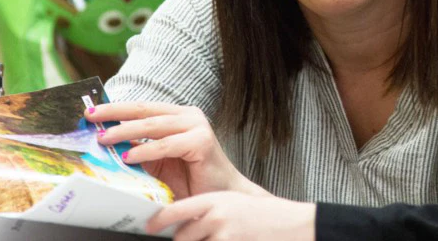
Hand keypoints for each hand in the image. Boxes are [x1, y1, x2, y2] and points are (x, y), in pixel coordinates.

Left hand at [85, 102, 264, 198]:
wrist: (219, 199)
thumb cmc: (190, 182)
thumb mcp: (157, 162)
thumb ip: (138, 149)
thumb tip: (106, 142)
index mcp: (177, 116)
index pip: (141, 107)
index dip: (116, 108)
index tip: (91, 111)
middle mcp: (188, 116)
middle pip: (144, 110)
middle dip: (115, 113)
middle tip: (92, 117)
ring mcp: (197, 126)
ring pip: (153, 125)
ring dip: (125, 131)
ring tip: (105, 138)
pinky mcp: (202, 141)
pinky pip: (166, 145)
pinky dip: (146, 151)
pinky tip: (129, 157)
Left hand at [146, 192, 315, 240]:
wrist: (288, 224)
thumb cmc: (259, 214)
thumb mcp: (230, 202)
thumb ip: (206, 210)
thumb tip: (182, 221)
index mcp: (213, 200)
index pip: (175, 211)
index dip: (158, 221)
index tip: (149, 226)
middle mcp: (215, 217)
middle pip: (181, 238)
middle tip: (194, 238)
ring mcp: (223, 236)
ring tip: (220, 237)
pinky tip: (228, 239)